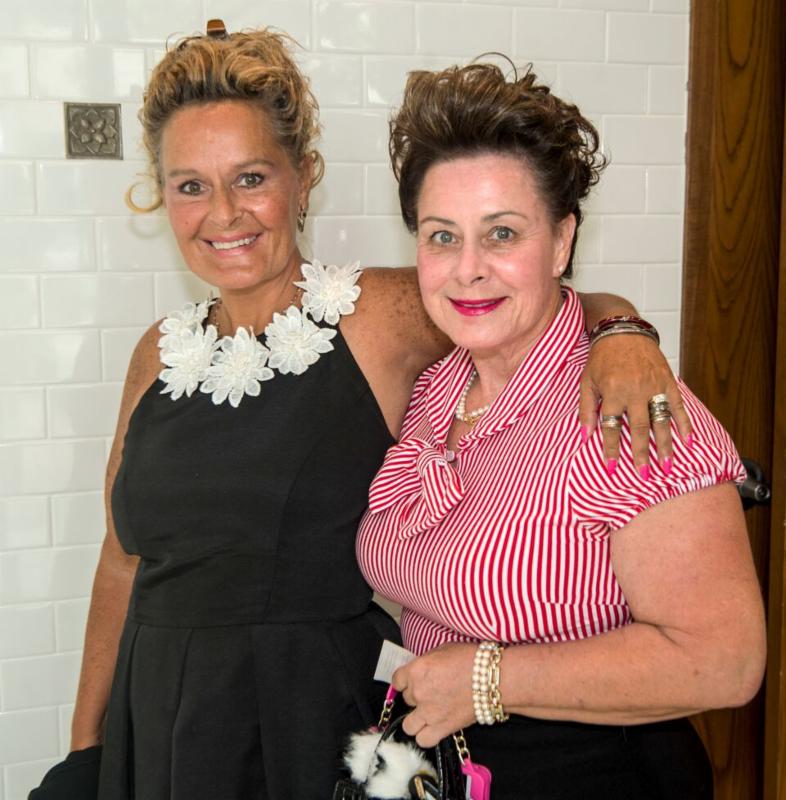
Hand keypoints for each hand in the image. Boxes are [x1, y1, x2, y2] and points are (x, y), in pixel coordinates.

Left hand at [392, 642, 475, 746]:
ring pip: (408, 725)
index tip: (409, 683)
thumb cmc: (471, 659)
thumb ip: (425, 662)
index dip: (404, 681)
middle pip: (406, 699)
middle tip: (431, 694)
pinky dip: (426, 736)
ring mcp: (429, 712)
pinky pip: (423, 740)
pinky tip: (433, 728)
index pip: (397, 680)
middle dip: (416, 697)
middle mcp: (418, 692)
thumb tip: (420, 670)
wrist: (492, 678)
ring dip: (416, 720)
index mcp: (416, 670)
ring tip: (427, 715)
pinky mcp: (442, 728)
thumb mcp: (442, 650)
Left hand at [579, 334, 691, 472]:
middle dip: (641, 454)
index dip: (611, 449)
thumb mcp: (586, 382)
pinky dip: (685, 424)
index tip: (611, 468)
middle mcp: (635, 391)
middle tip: (644, 475)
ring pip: (662, 421)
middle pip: (640, 429)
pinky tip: (688, 441)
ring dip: (665, 445)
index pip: (612, 427)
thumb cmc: (601, 358)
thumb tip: (585, 437)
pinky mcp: (668, 381)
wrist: (622, 330)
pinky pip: (678, 406)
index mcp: (613, 392)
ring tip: (667, 466)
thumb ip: (586, 410)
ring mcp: (655, 386)